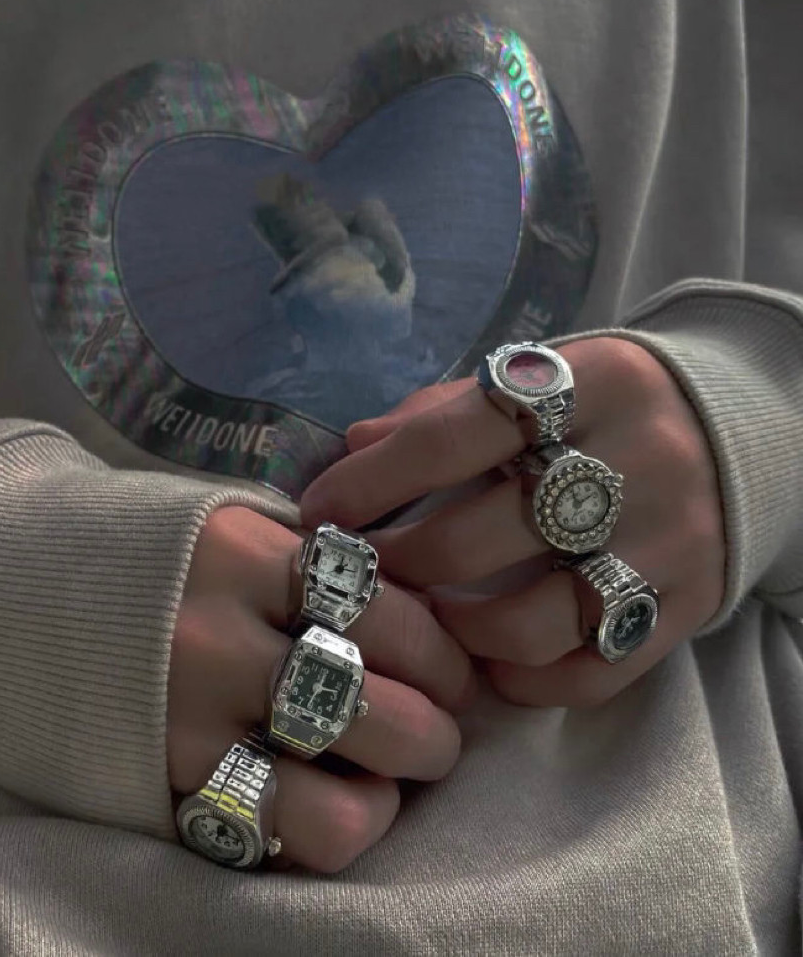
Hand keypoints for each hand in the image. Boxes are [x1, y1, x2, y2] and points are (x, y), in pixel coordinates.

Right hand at [168, 506, 475, 873]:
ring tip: (391, 776)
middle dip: (438, 726)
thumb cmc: (127, 551)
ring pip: (346, 799)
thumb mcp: (217, 519)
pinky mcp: (163, 788)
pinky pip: (282, 836)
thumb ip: (302, 552)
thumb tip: (406, 596)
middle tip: (436, 724)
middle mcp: (220, 638)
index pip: (389, 610)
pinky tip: (331, 803)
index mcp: (244, 553)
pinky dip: (331, 830)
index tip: (449, 668)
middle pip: (382, 704)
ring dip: (393, 793)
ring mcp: (189, 724)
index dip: (442, 651)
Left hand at [299, 338, 725, 708]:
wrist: (738, 429)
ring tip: (424, 618)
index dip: (369, 482)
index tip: (317, 513)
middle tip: (361, 572)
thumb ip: (443, 410)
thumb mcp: (536, 379)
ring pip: (536, 621)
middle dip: (400, 564)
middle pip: (482, 537)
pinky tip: (487, 658)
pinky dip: (525, 677)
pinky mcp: (690, 607)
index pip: (451, 437)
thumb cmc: (603, 404)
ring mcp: (668, 543)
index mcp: (587, 384)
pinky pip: (594, 670)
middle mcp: (636, 462)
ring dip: (456, 631)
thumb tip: (353, 446)